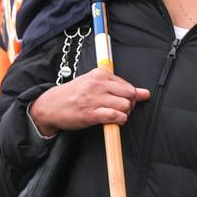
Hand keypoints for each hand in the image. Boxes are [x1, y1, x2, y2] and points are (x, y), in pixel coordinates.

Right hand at [28, 68, 150, 135]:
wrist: (50, 106)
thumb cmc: (73, 95)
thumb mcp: (94, 84)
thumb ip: (119, 87)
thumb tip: (146, 93)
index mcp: (100, 74)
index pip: (127, 85)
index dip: (129, 97)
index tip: (121, 102)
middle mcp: (98, 85)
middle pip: (130, 95)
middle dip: (130, 105)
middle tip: (121, 110)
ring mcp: (94, 99)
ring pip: (125, 106)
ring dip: (124, 114)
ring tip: (115, 116)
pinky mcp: (90, 114)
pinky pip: (114, 116)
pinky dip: (118, 120)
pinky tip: (113, 122)